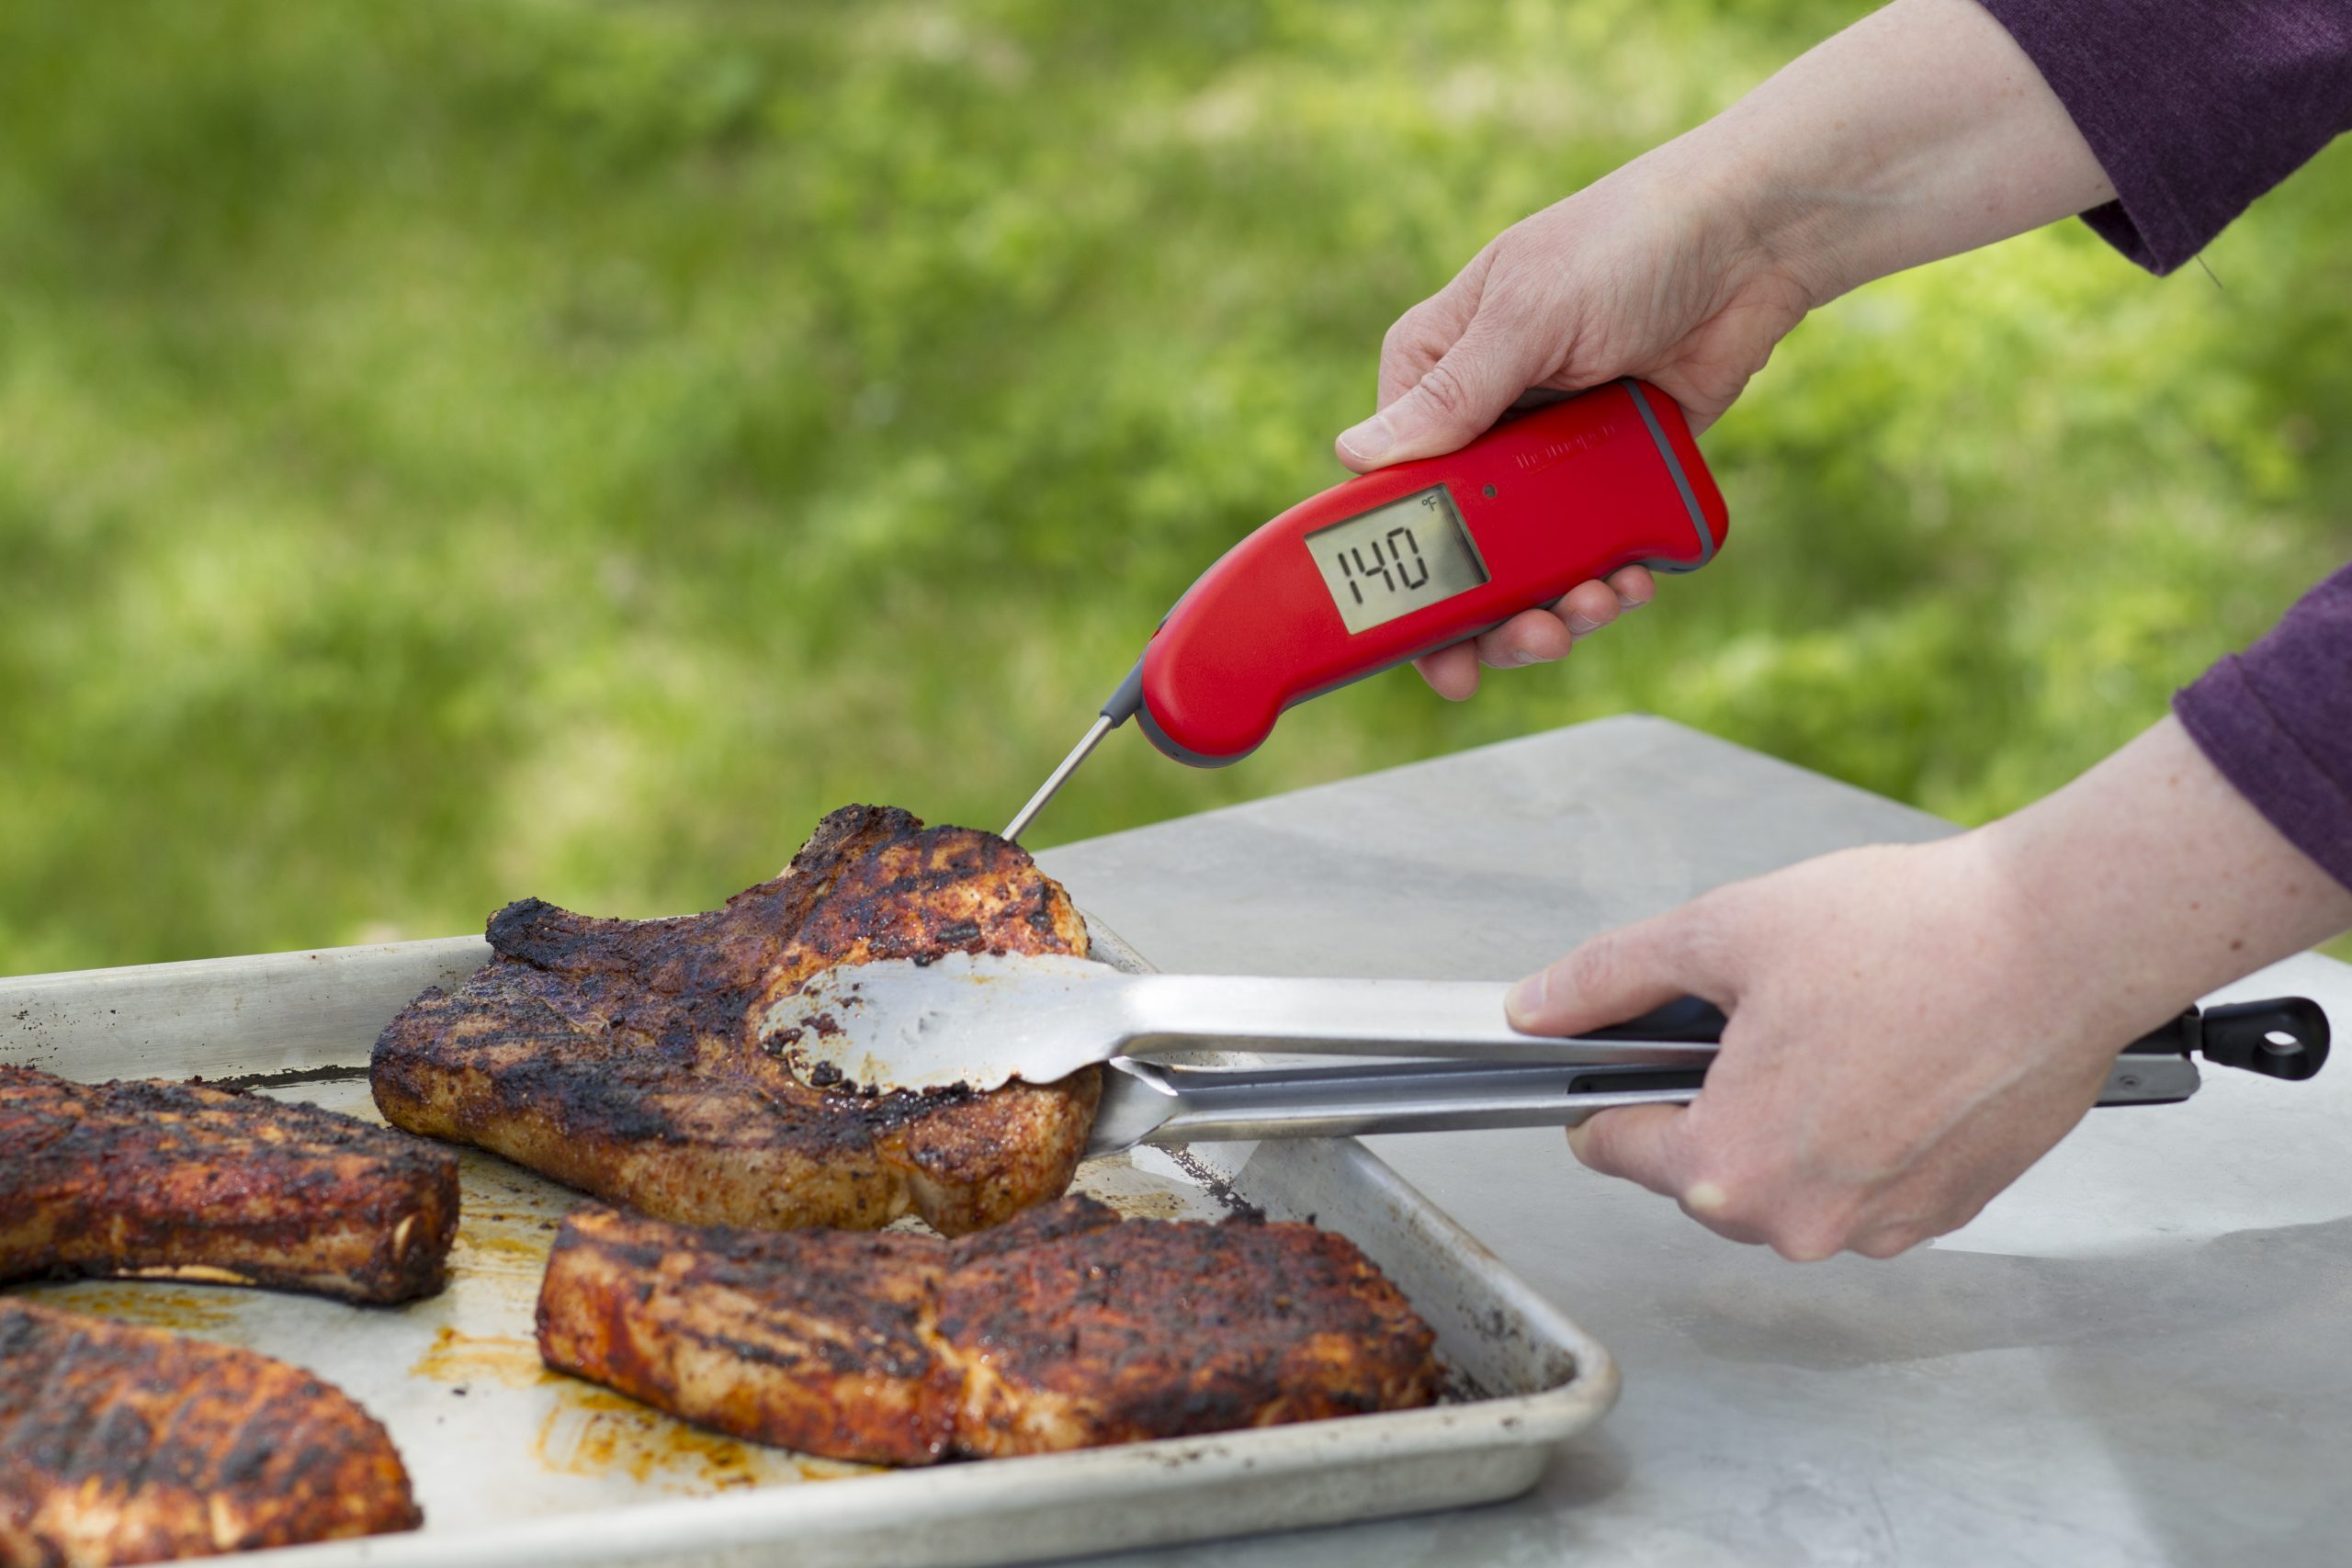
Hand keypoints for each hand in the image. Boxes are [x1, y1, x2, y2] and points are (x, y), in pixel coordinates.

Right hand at [1339, 149, 1810, 699]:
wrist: (1752, 241)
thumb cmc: (1627, 244)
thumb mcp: (1529, 315)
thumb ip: (1453, 394)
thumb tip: (1356, 457)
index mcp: (1434, 375)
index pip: (1390, 489)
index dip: (1398, 571)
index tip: (1419, 641)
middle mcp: (1483, 422)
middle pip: (1459, 548)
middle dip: (1490, 610)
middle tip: (1533, 636)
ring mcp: (1549, 454)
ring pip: (1528, 563)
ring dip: (1557, 604)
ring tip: (1597, 606)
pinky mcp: (1614, 473)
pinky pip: (1596, 549)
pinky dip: (1611, 579)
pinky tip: (1633, 580)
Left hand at [1503, 718, 2351, 1259]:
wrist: (2063, 943)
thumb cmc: (1909, 936)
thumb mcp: (1722, 933)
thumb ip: (1608, 979)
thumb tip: (1536, 1008)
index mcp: (1729, 1168)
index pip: (1612, 1148)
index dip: (1608, 1086)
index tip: (1626, 1052)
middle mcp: (1802, 1223)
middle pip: (1701, 1170)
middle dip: (1710, 1096)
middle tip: (1755, 1014)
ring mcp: (1883, 1226)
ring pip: (1787, 1179)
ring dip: (1789, 1116)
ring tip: (1833, 1027)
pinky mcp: (1948, 1210)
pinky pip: (1863, 1181)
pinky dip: (1860, 1131)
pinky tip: (1889, 1056)